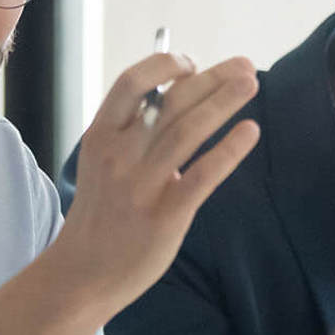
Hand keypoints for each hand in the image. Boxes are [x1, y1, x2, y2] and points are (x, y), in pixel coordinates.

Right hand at [51, 51, 259, 309]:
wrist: (82, 271)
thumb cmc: (100, 212)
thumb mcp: (101, 162)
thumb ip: (131, 132)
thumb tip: (177, 95)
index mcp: (101, 135)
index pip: (131, 82)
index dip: (164, 65)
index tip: (192, 64)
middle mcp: (119, 154)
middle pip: (170, 101)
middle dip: (211, 78)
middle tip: (244, 65)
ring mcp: (141, 184)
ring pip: (188, 130)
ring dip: (224, 102)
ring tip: (251, 83)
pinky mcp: (165, 214)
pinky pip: (202, 175)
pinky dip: (229, 150)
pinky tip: (250, 132)